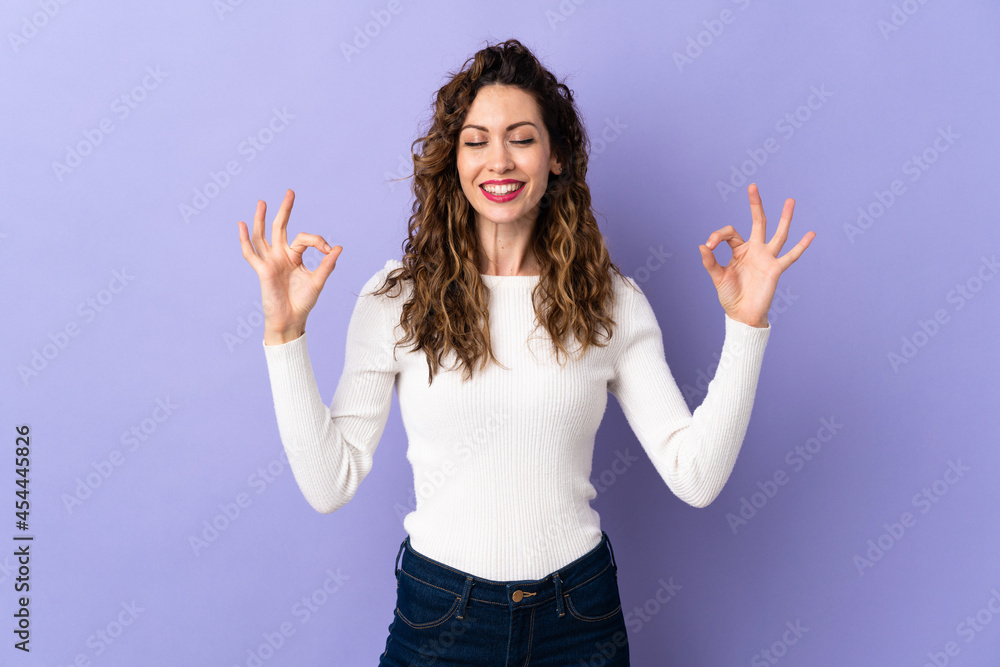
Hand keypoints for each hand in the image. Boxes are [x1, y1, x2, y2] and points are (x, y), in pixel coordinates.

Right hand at [238, 189, 342, 341]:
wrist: (291, 320)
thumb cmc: (303, 302)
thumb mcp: (318, 281)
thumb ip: (326, 265)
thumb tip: (338, 248)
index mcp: (294, 256)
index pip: (304, 238)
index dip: (317, 241)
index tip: (328, 251)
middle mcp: (281, 255)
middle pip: (280, 227)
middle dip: (285, 210)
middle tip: (290, 192)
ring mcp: (270, 262)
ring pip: (263, 236)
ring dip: (261, 219)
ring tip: (262, 202)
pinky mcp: (263, 271)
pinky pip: (251, 253)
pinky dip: (245, 239)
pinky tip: (242, 225)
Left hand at [698, 183, 814, 327]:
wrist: (742, 314)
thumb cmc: (730, 296)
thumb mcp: (717, 277)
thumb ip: (710, 262)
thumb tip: (702, 245)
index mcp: (739, 250)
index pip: (730, 233)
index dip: (717, 236)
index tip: (709, 246)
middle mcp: (755, 250)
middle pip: (757, 222)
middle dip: (755, 205)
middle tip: (753, 186)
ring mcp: (767, 258)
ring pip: (778, 234)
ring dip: (784, 217)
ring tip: (790, 200)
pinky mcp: (776, 269)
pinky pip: (791, 257)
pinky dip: (801, 246)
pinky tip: (811, 234)